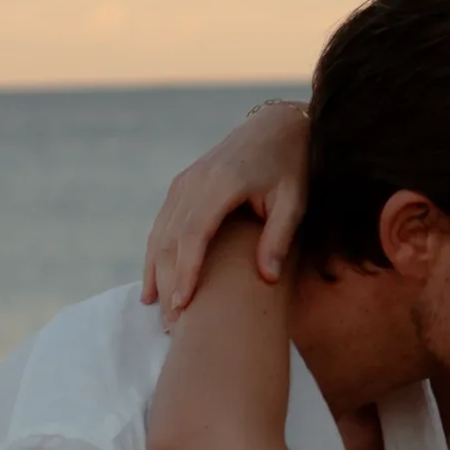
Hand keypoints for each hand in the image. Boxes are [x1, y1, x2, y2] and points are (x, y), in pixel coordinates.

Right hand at [142, 99, 309, 317]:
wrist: (276, 125)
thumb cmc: (291, 165)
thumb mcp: (294, 200)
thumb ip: (279, 237)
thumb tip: (267, 278)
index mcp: (221, 184)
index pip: (194, 235)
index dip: (186, 272)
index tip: (181, 306)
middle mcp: (195, 181)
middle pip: (169, 238)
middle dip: (167, 281)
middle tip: (171, 323)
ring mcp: (184, 182)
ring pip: (159, 232)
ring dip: (155, 271)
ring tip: (157, 309)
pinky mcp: (182, 185)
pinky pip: (162, 223)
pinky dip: (155, 253)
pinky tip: (154, 282)